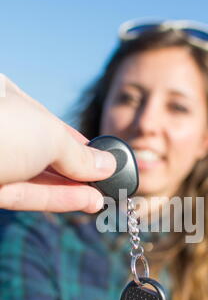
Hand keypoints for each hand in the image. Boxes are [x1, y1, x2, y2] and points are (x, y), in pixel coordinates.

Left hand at [0, 74, 115, 211]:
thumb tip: (106, 166)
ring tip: (101, 199)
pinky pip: (26, 194)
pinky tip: (86, 202)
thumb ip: (78, 155)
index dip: (76, 141)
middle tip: (106, 183)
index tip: (99, 157)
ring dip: (72, 190)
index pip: (46, 121)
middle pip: (43, 153)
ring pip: (35, 177)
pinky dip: (58, 199)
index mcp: (4, 96)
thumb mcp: (48, 135)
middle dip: (77, 170)